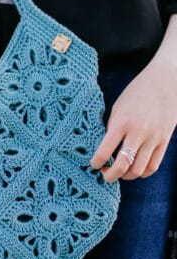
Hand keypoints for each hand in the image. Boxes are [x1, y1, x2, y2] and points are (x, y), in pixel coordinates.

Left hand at [90, 60, 176, 182]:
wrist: (165, 82)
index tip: (93, 164)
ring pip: (139, 170)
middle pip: (123, 165)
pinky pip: (154, 165)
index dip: (96, 162)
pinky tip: (135, 169)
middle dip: (110, 175)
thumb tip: (104, 149)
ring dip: (126, 176)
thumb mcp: (118, 107)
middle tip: (104, 175)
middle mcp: (138, 132)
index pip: (105, 150)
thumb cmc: (136, 92)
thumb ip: (112, 128)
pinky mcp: (165, 141)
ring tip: (119, 172)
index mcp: (122, 122)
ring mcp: (153, 138)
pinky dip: (143, 172)